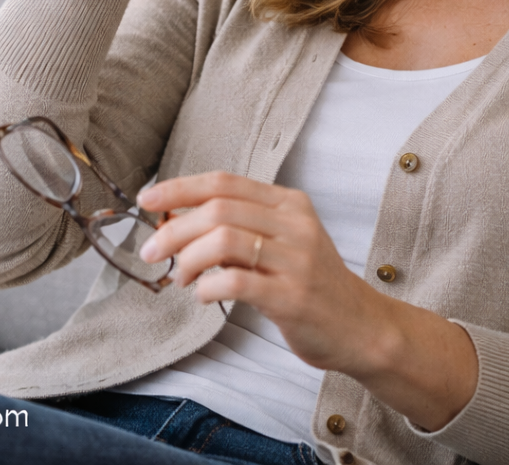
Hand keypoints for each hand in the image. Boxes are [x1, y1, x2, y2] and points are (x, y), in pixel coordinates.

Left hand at [139, 171, 370, 369]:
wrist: (361, 326)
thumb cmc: (311, 283)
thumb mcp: (283, 241)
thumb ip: (240, 227)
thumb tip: (177, 222)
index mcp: (289, 203)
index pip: (224, 182)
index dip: (179, 188)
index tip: (147, 200)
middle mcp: (295, 224)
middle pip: (218, 209)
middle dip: (174, 228)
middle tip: (151, 250)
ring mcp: (296, 260)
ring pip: (224, 240)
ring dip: (187, 258)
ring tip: (179, 277)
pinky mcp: (293, 297)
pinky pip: (237, 281)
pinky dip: (208, 286)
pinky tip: (202, 294)